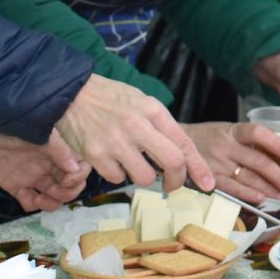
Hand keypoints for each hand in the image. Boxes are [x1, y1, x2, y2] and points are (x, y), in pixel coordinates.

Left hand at [0, 133, 90, 212]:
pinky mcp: (18, 188)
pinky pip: (30, 203)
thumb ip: (58, 149)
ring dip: (50, 203)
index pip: (81, 168)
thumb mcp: (38, 134)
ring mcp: (34, 179)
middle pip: (71, 188)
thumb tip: (75, 167)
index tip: (66, 179)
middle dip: (67, 193)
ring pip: (54, 199)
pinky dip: (29, 203)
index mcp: (59, 153)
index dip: (79, 178)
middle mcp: (50, 167)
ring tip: (37, 196)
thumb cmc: (12, 129)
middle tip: (54, 189)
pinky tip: (21, 193)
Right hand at [54, 74, 214, 191]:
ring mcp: (116, 142)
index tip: (208, 184)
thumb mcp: (142, 102)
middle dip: (177, 180)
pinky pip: (117, 179)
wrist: (72, 93)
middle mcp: (137, 125)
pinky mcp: (96, 156)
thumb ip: (161, 126)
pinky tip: (112, 160)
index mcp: (153, 110)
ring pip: (145, 177)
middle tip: (173, 185)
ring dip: (144, 177)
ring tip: (134, 163)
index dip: (199, 167)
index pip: (184, 143)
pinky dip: (118, 174)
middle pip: (172, 163)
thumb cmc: (111, 98)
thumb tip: (181, 156)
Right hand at [182, 121, 279, 203]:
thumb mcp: (223, 130)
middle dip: (277, 175)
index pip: (256, 132)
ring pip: (247, 177)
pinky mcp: (208, 178)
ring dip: (267, 188)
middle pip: (257, 160)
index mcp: (231, 130)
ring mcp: (216, 163)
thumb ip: (244, 140)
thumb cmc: (204, 138)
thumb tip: (272, 153)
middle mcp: (225, 146)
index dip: (273, 142)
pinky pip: (231, 188)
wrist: (171, 144)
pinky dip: (247, 195)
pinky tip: (260, 199)